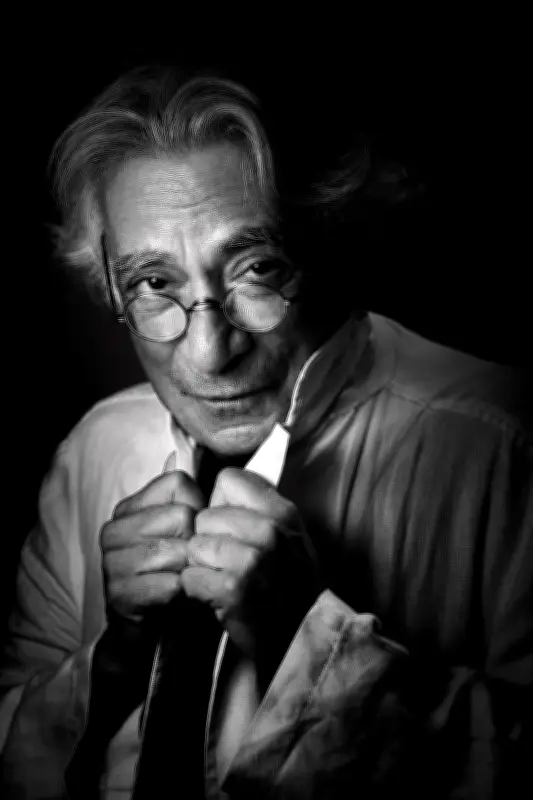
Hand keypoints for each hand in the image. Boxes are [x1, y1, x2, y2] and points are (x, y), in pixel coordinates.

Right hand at [101, 467, 204, 625]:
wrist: (149, 629)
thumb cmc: (169, 574)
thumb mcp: (177, 531)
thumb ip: (180, 496)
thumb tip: (176, 455)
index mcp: (128, 508)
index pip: (179, 482)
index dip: (198, 508)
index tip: (191, 532)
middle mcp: (114, 530)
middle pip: (182, 515)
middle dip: (196, 542)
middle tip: (189, 562)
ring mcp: (112, 562)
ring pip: (177, 550)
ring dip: (190, 570)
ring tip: (184, 579)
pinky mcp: (119, 595)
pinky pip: (169, 584)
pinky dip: (181, 594)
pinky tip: (175, 599)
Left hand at [182, 468, 321, 661]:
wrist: (301, 637)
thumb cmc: (288, 584)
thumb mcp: (287, 534)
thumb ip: (256, 506)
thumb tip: (213, 483)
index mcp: (283, 511)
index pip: (228, 479)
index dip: (221, 503)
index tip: (231, 527)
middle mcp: (270, 531)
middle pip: (204, 516)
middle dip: (207, 540)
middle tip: (227, 562)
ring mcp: (252, 560)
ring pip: (194, 546)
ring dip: (201, 567)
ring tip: (222, 580)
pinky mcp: (233, 589)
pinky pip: (190, 578)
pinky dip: (197, 592)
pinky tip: (217, 598)